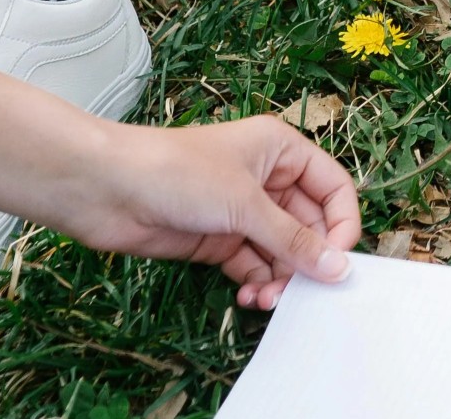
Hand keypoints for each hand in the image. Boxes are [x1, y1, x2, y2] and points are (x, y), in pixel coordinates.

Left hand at [45, 113, 359, 309]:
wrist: (109, 189)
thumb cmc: (181, 173)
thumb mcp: (244, 203)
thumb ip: (292, 239)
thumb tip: (337, 267)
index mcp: (282, 151)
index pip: (332, 188)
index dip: (341, 224)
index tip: (337, 262)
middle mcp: (266, 180)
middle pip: (307, 224)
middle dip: (306, 259)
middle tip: (299, 292)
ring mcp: (240, 212)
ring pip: (280, 250)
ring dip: (280, 277)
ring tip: (266, 299)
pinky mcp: (217, 240)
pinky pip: (252, 264)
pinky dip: (256, 282)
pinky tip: (247, 296)